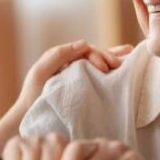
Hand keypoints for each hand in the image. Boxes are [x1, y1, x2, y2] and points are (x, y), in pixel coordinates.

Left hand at [14, 41, 131, 113]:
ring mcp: (77, 73)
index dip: (96, 56)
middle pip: (94, 54)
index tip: (104, 68)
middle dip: (108, 57)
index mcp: (62, 56)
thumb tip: (84, 43)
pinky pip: (98, 73)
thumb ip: (58, 56)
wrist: (30, 116)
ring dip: (113, 57)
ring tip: (130, 54)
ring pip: (99, 61)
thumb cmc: (33, 95)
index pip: (84, 50)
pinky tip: (125, 62)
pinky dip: (111, 67)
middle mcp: (71, 62)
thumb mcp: (41, 72)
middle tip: (118, 66)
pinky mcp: (82, 86)